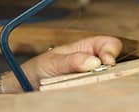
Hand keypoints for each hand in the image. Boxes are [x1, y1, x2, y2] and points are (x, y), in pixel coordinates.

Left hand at [6, 36, 122, 92]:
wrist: (24, 87)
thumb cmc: (37, 69)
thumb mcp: (52, 62)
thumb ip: (72, 60)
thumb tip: (95, 62)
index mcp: (85, 48)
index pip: (109, 43)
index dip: (111, 50)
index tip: (107, 61)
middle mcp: (91, 63)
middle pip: (114, 63)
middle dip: (112, 70)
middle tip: (102, 77)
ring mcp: (90, 79)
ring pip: (108, 80)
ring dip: (104, 83)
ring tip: (90, 86)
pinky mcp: (87, 92)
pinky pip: (98, 92)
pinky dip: (97, 94)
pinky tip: (88, 95)